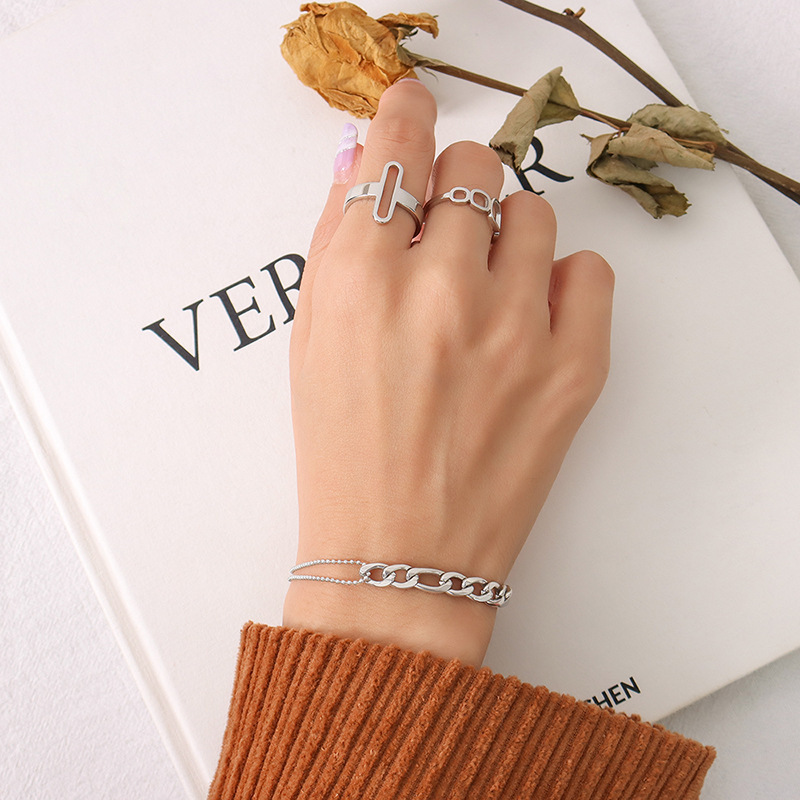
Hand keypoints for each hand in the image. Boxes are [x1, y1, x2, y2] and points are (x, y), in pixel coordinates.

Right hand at [282, 80, 613, 666]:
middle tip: (443, 239)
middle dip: (454, 191)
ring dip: (503, 240)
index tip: (413, 112)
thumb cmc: (345, 456)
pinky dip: (561, 285)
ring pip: (531, 213)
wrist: (399, 557)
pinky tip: (528, 323)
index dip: (405, 117)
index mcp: (359, 281)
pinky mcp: (573, 368)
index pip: (396, 145)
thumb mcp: (312, 343)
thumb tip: (362, 163)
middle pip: (473, 167)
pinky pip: (589, 271)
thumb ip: (335, 241)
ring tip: (483, 297)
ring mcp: (514, 328)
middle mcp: (438, 291)